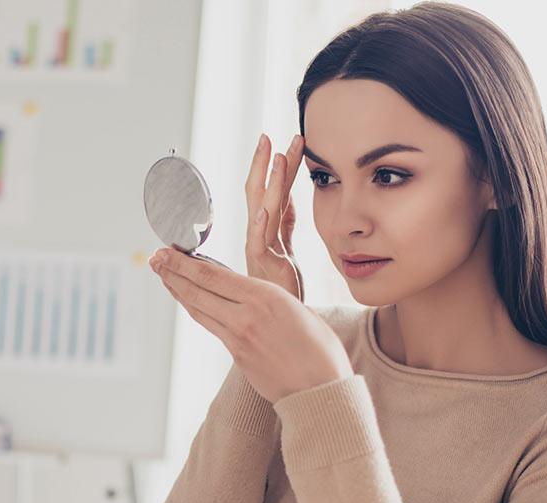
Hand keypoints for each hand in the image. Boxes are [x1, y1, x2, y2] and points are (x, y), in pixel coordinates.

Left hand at [149, 210, 353, 403]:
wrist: (320, 390)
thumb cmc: (321, 350)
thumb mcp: (299, 310)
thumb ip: (270, 300)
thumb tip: (249, 297)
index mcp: (266, 297)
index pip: (214, 276)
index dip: (185, 263)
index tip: (169, 251)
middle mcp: (247, 316)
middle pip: (199, 290)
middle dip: (172, 272)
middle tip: (155, 258)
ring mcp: (239, 339)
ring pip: (200, 310)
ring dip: (179, 291)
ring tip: (164, 276)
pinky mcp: (237, 357)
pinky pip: (212, 328)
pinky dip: (199, 312)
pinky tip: (192, 304)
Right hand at [244, 132, 305, 301]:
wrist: (282, 322)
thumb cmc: (282, 287)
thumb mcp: (287, 248)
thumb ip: (286, 224)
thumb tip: (288, 198)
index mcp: (266, 231)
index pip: (271, 191)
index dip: (278, 167)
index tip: (286, 141)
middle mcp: (259, 238)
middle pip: (257, 193)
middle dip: (262, 164)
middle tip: (267, 135)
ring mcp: (260, 251)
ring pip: (261, 210)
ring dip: (268, 182)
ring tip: (275, 156)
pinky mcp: (264, 268)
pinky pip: (259, 244)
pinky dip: (260, 225)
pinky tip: (264, 208)